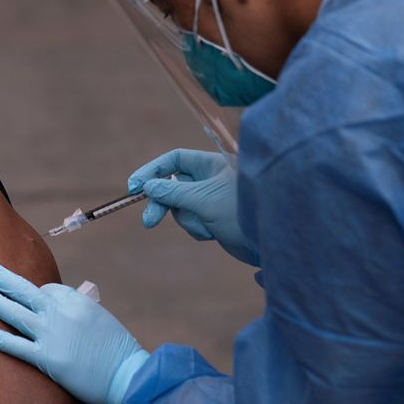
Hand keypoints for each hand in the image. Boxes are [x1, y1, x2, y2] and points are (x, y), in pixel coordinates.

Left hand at [0, 259, 148, 403]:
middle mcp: (60, 312)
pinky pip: (15, 345)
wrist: (127, 376)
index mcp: (74, 299)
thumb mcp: (96, 317)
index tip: (21, 296)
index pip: (43, 288)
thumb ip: (72, 308)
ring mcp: (52, 335)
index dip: (31, 295)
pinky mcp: (48, 359)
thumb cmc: (114, 349)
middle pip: (21, 289)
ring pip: (12, 312)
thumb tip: (50, 304)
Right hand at [127, 149, 258, 266]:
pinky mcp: (213, 217)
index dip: (152, 171)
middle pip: (172, 185)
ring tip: (206, 227)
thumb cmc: (242, 212)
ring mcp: (210, 199)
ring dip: (188, 219)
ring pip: (180, 207)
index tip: (134, 186)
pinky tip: (213, 232)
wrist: (269, 243)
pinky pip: (191, 221)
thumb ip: (173, 192)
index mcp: (211, 164)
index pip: (174, 160)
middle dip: (161, 203)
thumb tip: (149, 187)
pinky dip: (197, 228)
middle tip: (149, 222)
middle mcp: (210, 178)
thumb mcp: (203, 200)